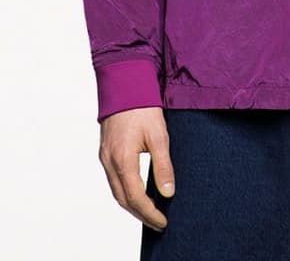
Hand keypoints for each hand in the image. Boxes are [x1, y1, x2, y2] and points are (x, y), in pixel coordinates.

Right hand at [98, 106, 174, 233]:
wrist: (124, 83)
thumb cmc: (142, 107)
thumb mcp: (159, 135)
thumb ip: (163, 166)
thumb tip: (168, 193)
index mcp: (123, 159)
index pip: (135, 197)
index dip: (149, 213)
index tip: (163, 222)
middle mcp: (109, 162)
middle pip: (123, 199)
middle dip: (141, 214)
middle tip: (158, 223)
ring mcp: (105, 157)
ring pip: (116, 191)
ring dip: (132, 205)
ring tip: (150, 212)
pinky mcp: (105, 151)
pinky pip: (113, 180)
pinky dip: (125, 192)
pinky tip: (137, 192)